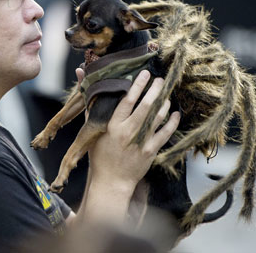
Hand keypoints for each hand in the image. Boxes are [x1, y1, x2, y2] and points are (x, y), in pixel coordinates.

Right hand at [89, 70, 179, 189]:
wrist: (111, 181)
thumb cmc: (99, 154)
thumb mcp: (91, 129)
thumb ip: (90, 102)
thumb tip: (80, 73)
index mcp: (112, 125)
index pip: (127, 99)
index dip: (137, 84)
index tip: (144, 73)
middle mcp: (128, 132)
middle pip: (146, 105)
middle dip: (155, 90)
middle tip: (160, 79)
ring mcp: (141, 142)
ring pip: (157, 117)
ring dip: (164, 103)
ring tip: (166, 94)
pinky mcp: (151, 151)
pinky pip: (166, 133)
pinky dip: (172, 122)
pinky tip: (175, 113)